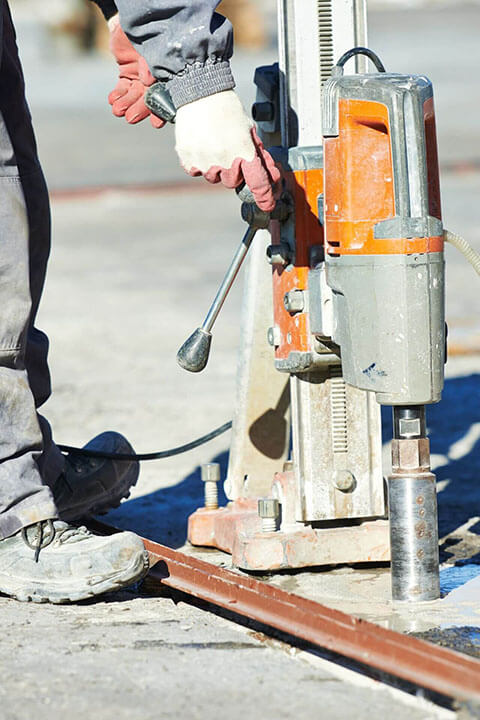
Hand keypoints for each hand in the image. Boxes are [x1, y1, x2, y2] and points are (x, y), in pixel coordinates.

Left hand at [108, 15, 163, 128]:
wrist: (129, 18)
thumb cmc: (149, 30)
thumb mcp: (152, 43)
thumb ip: (151, 62)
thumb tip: (147, 81)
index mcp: (169, 73)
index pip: (168, 95)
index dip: (162, 110)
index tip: (156, 123)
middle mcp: (156, 79)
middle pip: (149, 99)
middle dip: (140, 110)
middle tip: (131, 118)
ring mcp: (141, 78)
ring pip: (134, 96)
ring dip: (126, 104)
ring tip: (117, 111)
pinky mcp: (127, 75)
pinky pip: (122, 89)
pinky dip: (117, 96)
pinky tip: (112, 100)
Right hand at [175, 90, 279, 211]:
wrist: (199, 92)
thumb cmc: (225, 107)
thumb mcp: (248, 129)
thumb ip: (258, 153)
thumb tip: (269, 173)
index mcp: (243, 150)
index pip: (258, 182)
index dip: (265, 196)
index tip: (268, 204)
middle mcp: (224, 159)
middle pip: (232, 182)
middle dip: (234, 171)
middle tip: (230, 152)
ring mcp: (205, 161)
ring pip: (214, 178)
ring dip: (216, 167)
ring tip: (214, 144)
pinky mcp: (188, 159)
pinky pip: (197, 171)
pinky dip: (200, 163)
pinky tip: (202, 145)